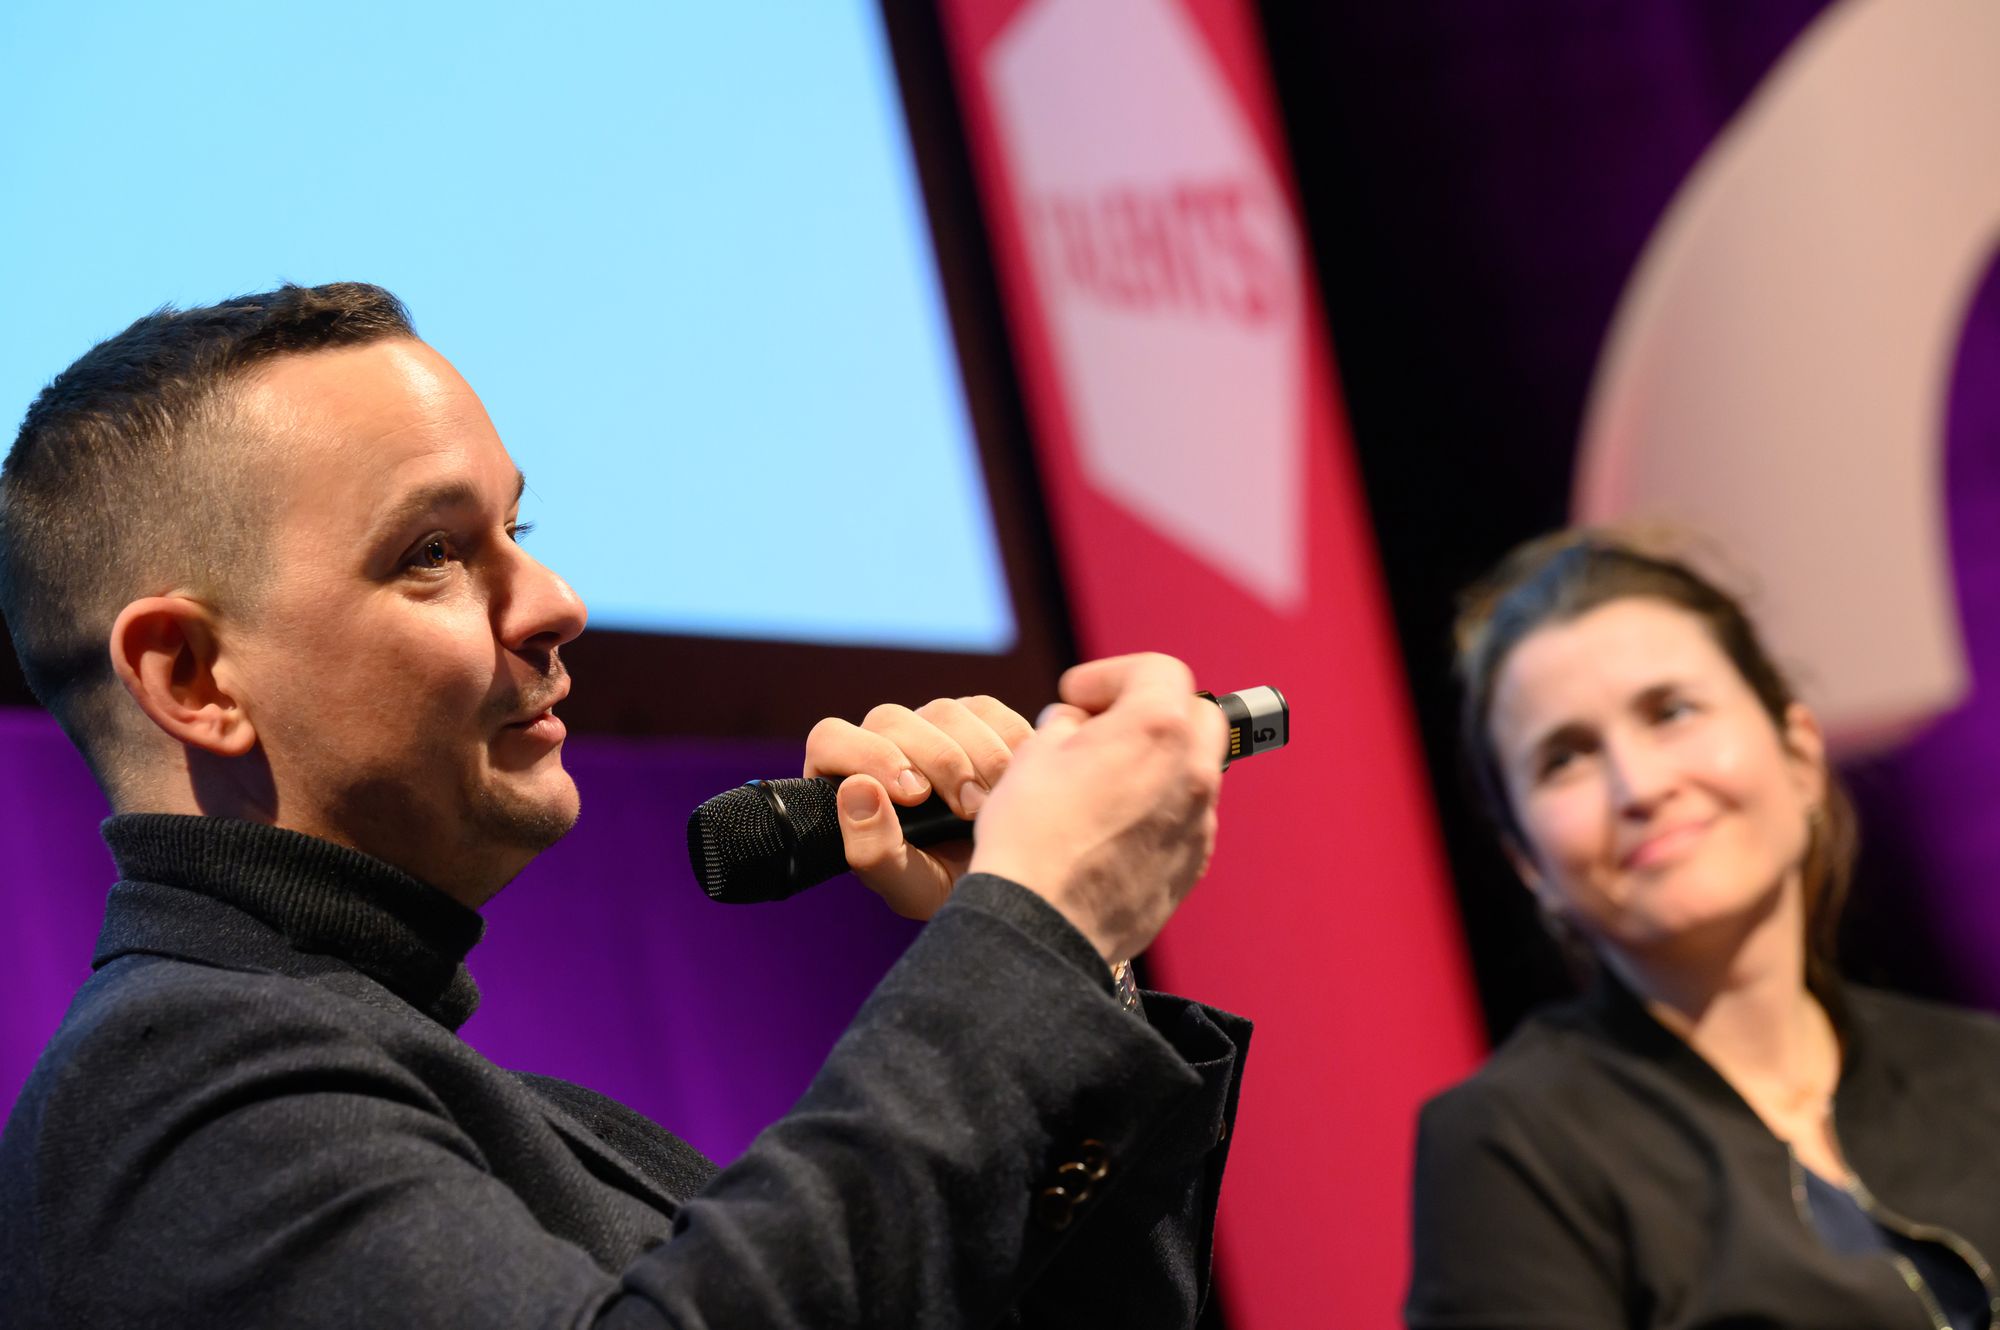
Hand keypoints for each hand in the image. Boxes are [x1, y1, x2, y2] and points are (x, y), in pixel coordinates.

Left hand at [804, 694, 1034, 918]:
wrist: (1010, 881)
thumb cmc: (948, 887)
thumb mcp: (911, 889)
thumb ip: (873, 851)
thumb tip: (856, 789)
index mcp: (848, 784)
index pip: (831, 739)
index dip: (869, 756)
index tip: (915, 797)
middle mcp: (884, 746)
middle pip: (890, 719)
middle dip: (936, 762)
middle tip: (967, 808)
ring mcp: (929, 726)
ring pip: (942, 711)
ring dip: (975, 757)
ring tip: (991, 804)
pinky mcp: (975, 717)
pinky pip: (986, 709)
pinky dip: (1006, 742)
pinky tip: (1013, 780)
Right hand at [968, 653, 1226, 963]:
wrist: (1042, 923)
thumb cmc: (1032, 835)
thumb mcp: (1033, 753)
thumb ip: (1067, 725)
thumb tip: (1078, 726)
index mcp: (1158, 729)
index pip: (1157, 670)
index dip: (1112, 674)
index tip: (1079, 696)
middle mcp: (1193, 772)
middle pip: (1195, 714)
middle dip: (1152, 710)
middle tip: (1103, 727)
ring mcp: (1200, 823)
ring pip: (1193, 769)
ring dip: (1158, 761)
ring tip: (1104, 780)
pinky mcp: (1193, 865)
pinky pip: (1186, 817)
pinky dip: (1160, 807)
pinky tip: (1114, 824)